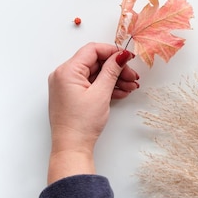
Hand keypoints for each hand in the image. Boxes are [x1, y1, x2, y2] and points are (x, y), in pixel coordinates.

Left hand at [47, 43, 138, 183]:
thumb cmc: (82, 123)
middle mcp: (64, 75)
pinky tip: (121, 92)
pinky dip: (106, 86)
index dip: (112, 51)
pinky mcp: (72, 94)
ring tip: (131, 86)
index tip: (128, 58)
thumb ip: (112, 70)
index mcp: (67, 71)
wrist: (72, 147)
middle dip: (116, 68)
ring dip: (114, 78)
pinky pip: (91, 84)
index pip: (92, 50)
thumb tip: (121, 55)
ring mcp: (67, 85)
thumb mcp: (101, 93)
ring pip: (95, 74)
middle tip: (132, 76)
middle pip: (95, 62)